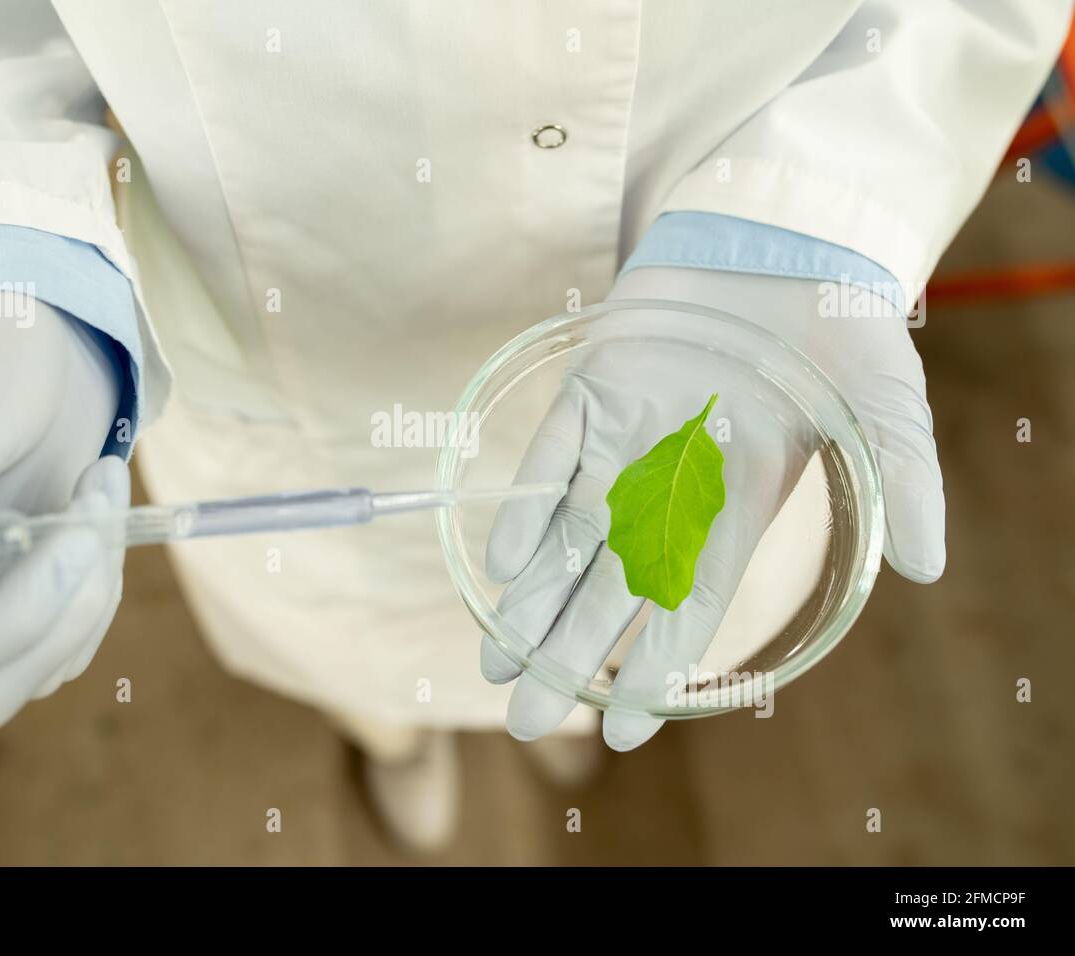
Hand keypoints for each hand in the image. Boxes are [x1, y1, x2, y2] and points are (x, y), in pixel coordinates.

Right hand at [0, 296, 127, 731]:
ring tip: (96, 498)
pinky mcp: (19, 608)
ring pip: (38, 673)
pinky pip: (71, 646)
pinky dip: (102, 586)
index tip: (74, 531)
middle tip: (95, 518)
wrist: (40, 344)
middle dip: (61, 614)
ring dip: (93, 593)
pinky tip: (94, 512)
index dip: (13, 619)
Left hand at [484, 266, 944, 750]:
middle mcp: (671, 489)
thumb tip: (927, 567)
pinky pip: (551, 458)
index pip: (687, 607)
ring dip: (530, 598)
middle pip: (609, 590)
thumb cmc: (840, 324)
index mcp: (735, 508)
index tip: (620, 728)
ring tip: (495, 661)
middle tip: (525, 717)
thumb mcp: (885, 403)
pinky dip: (527, 509)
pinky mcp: (591, 390)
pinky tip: (501, 564)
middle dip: (567, 654)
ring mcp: (625, 442)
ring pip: (567, 538)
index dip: (654, 670)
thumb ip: (906, 481)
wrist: (786, 238)